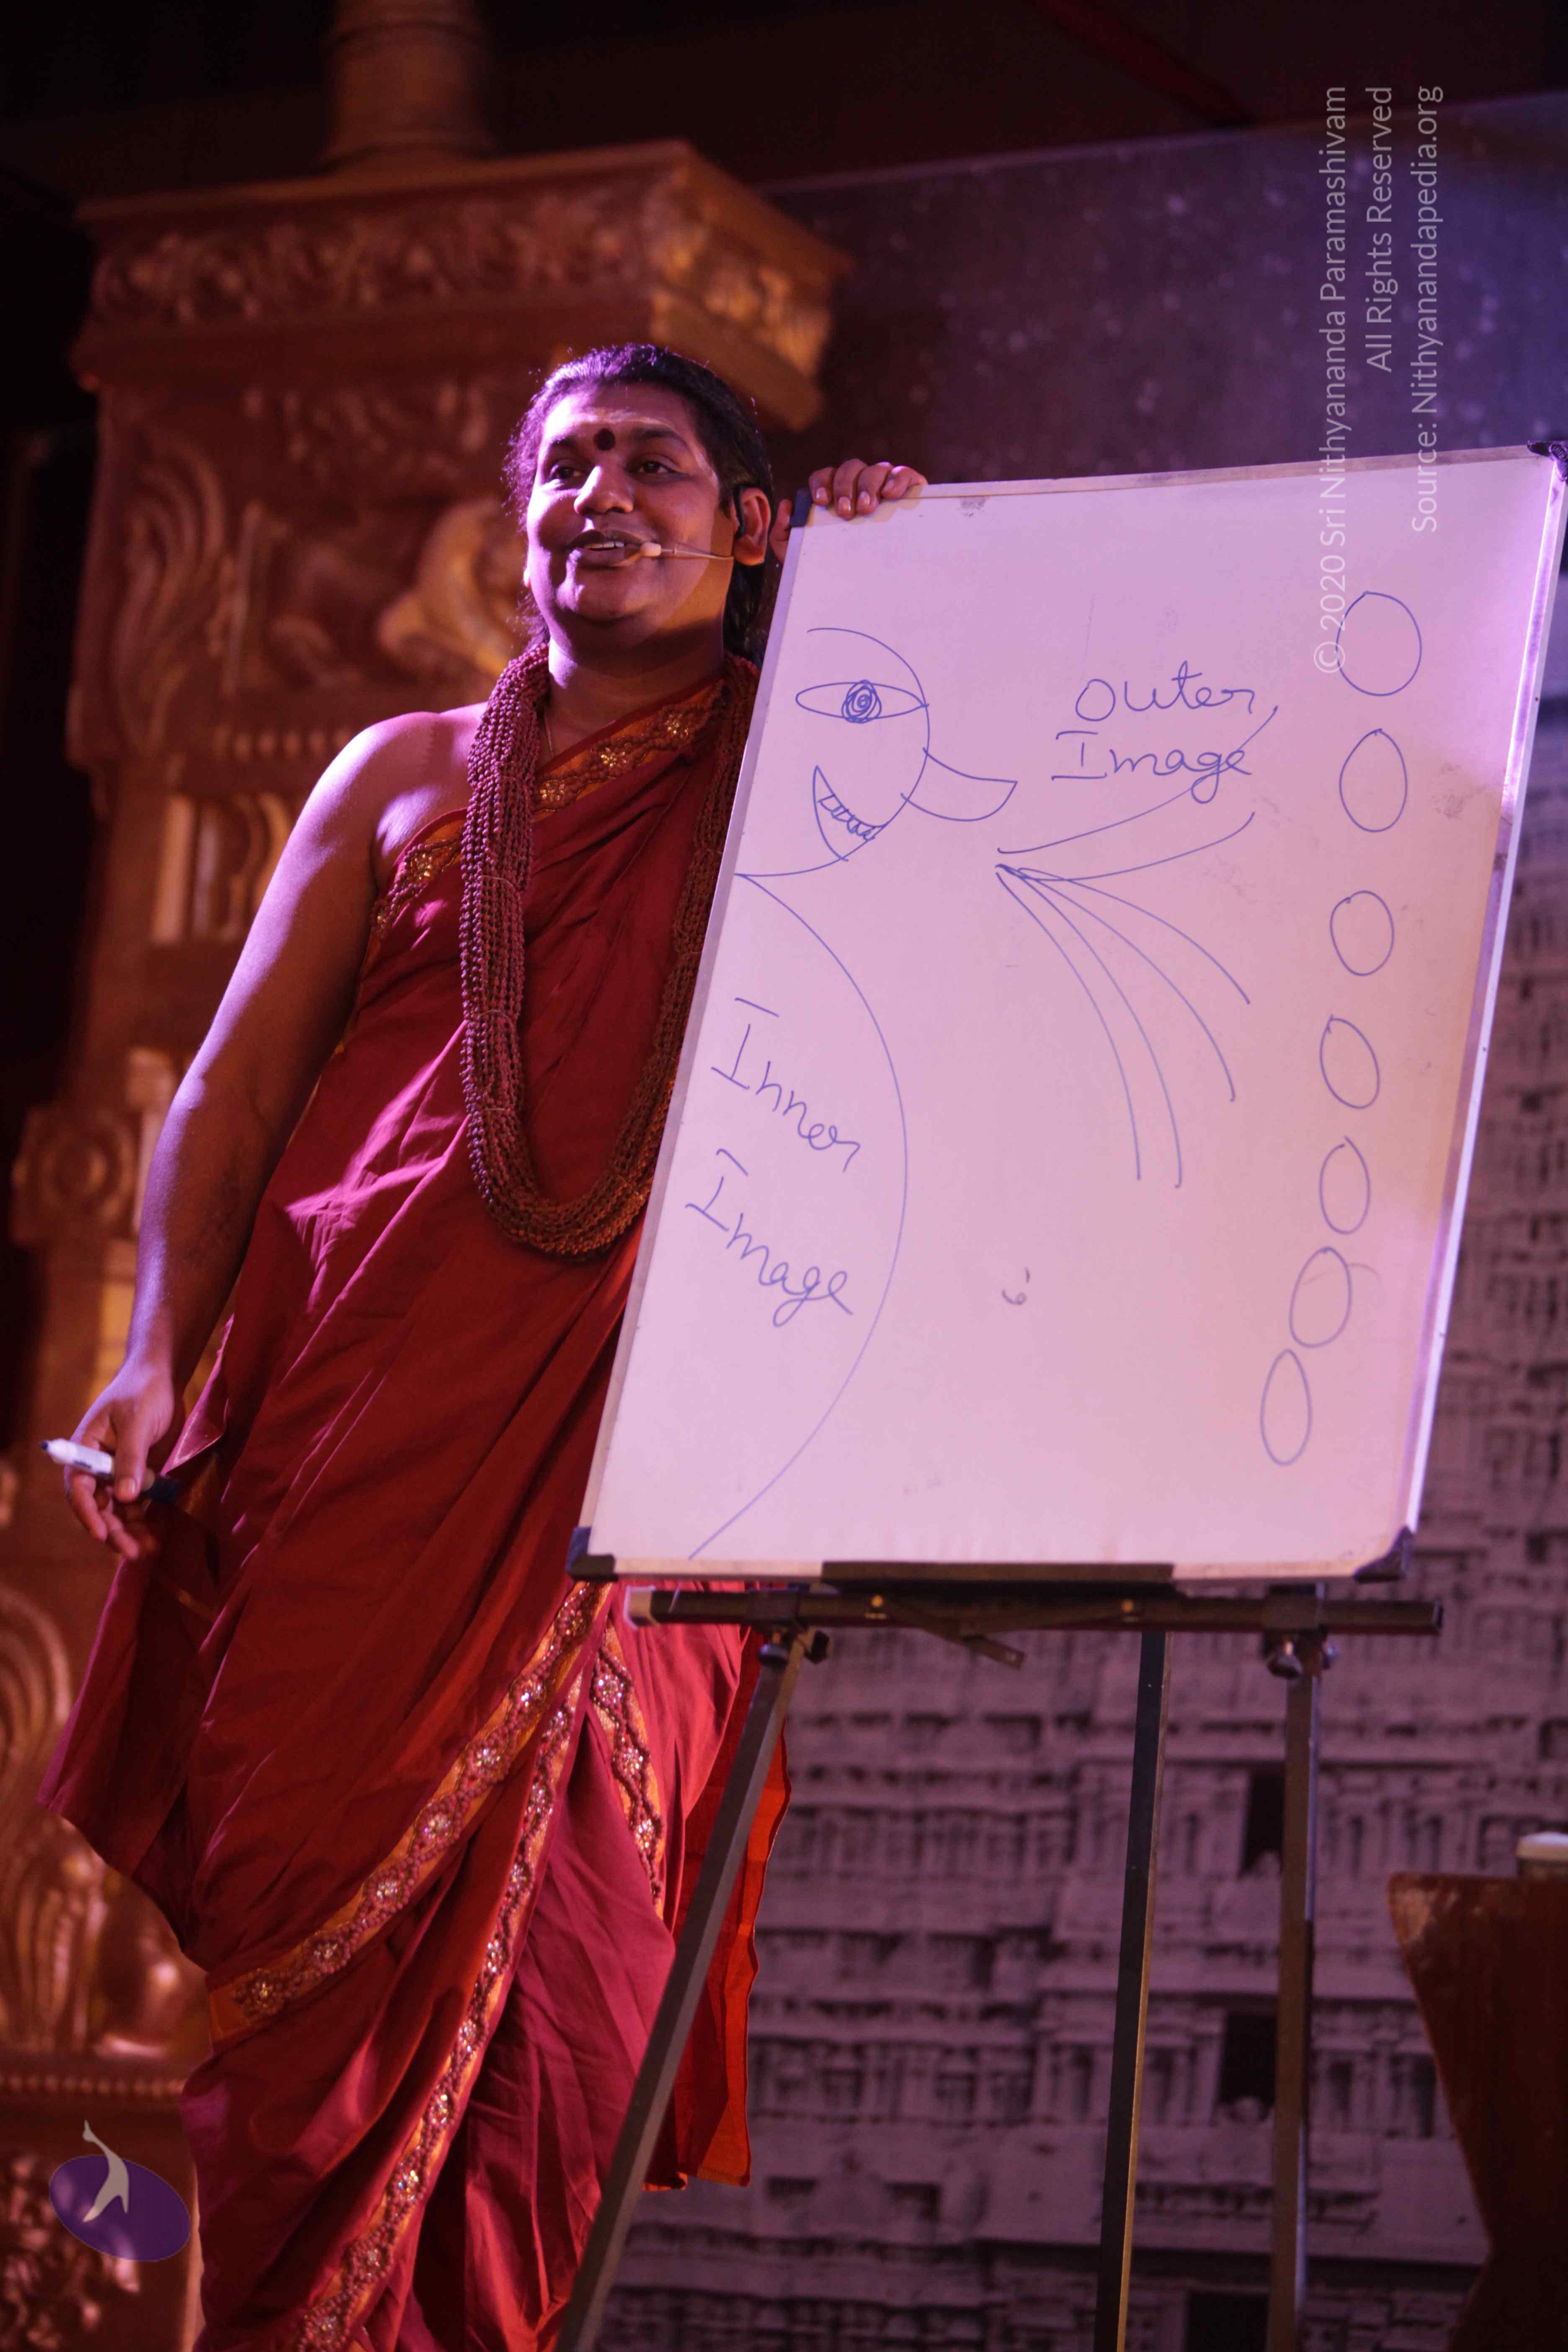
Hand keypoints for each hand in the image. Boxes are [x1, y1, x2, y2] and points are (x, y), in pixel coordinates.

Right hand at [62, 1360, 178, 1558]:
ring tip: (146, 1551)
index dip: (87, 1513)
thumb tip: (125, 1497)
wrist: (162, 1377)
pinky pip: (137, 1504)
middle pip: (98, 1505)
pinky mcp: (139, 1474)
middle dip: (111, 1530)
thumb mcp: (137, 1422)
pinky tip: (156, 1535)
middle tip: (131, 1552)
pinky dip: (144, 1520)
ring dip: (128, 1531)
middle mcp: (97, 1465)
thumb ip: (131, 1458)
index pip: (78, 1487)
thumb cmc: (143, 1392)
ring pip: (117, 1510)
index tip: (101, 1534)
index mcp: (85, 1449)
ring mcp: (117, 1471)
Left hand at [768, 459, 927, 558]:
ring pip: (877, 469)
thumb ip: (784, 533)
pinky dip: (899, 478)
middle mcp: (859, 485)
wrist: (866, 589)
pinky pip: (905, 474)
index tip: (822, 502)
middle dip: (846, 486)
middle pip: (851, 468)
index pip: (825, 476)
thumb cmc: (833, 566)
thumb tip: (786, 505)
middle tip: (846, 512)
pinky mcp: (908, 491)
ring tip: (867, 508)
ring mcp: (884, 485)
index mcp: (835, 493)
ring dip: (870, 484)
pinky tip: (891, 494)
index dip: (823, 483)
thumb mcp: (801, 554)